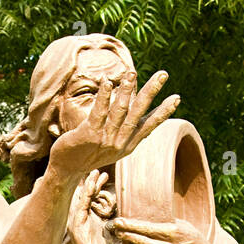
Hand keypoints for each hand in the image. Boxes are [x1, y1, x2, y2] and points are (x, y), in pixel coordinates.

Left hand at [48, 71, 179, 177]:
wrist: (66, 169)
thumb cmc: (90, 153)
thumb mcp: (113, 146)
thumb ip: (128, 132)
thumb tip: (144, 117)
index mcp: (128, 145)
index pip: (149, 125)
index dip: (163, 112)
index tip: (177, 97)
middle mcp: (119, 143)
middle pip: (138, 113)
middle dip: (150, 92)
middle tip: (163, 74)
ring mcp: (104, 139)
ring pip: (119, 111)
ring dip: (126, 90)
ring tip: (132, 73)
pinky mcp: (88, 135)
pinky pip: (98, 113)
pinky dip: (104, 97)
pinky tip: (108, 82)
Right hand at [70, 170, 111, 243]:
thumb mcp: (114, 233)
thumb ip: (115, 222)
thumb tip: (123, 214)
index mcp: (92, 220)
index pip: (94, 200)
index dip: (99, 187)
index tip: (105, 176)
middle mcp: (83, 219)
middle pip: (87, 196)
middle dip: (93, 183)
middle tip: (101, 171)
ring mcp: (78, 220)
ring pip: (83, 197)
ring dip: (90, 183)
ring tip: (97, 172)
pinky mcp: (76, 223)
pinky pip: (82, 203)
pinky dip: (86, 190)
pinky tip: (91, 180)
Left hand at [111, 216, 213, 243]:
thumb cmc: (194, 242)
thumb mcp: (184, 226)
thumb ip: (166, 222)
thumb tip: (145, 215)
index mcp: (174, 234)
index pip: (146, 228)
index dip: (130, 225)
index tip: (119, 221)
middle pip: (140, 242)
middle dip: (125, 234)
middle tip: (114, 228)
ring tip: (121, 237)